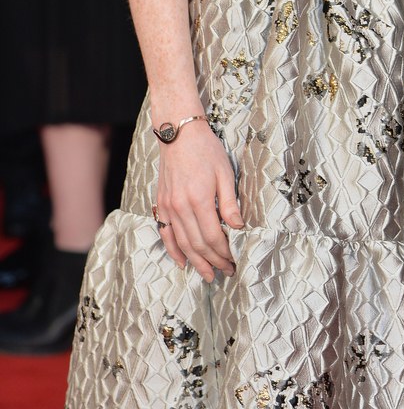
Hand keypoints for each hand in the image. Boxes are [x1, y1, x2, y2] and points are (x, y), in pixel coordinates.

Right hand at [155, 121, 242, 280]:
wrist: (178, 134)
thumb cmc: (206, 150)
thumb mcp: (225, 172)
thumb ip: (230, 202)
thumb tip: (238, 227)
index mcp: (199, 199)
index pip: (212, 237)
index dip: (224, 253)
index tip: (234, 261)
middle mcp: (181, 207)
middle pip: (197, 245)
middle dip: (213, 262)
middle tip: (226, 272)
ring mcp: (168, 207)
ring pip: (182, 243)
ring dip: (196, 262)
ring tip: (208, 274)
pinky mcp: (161, 204)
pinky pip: (165, 234)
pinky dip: (173, 251)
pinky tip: (182, 262)